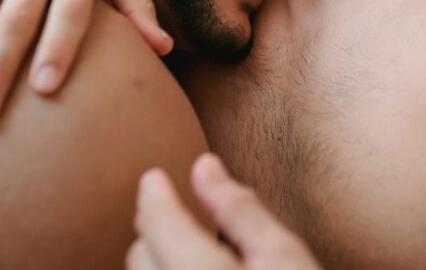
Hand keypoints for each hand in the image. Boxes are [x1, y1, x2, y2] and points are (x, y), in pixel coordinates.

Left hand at [128, 153, 322, 269]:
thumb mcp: (285, 254)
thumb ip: (240, 209)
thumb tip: (204, 166)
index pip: (155, 221)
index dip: (153, 192)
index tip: (154, 175)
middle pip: (140, 255)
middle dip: (154, 228)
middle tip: (174, 207)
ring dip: (155, 257)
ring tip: (184, 241)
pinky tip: (190, 268)